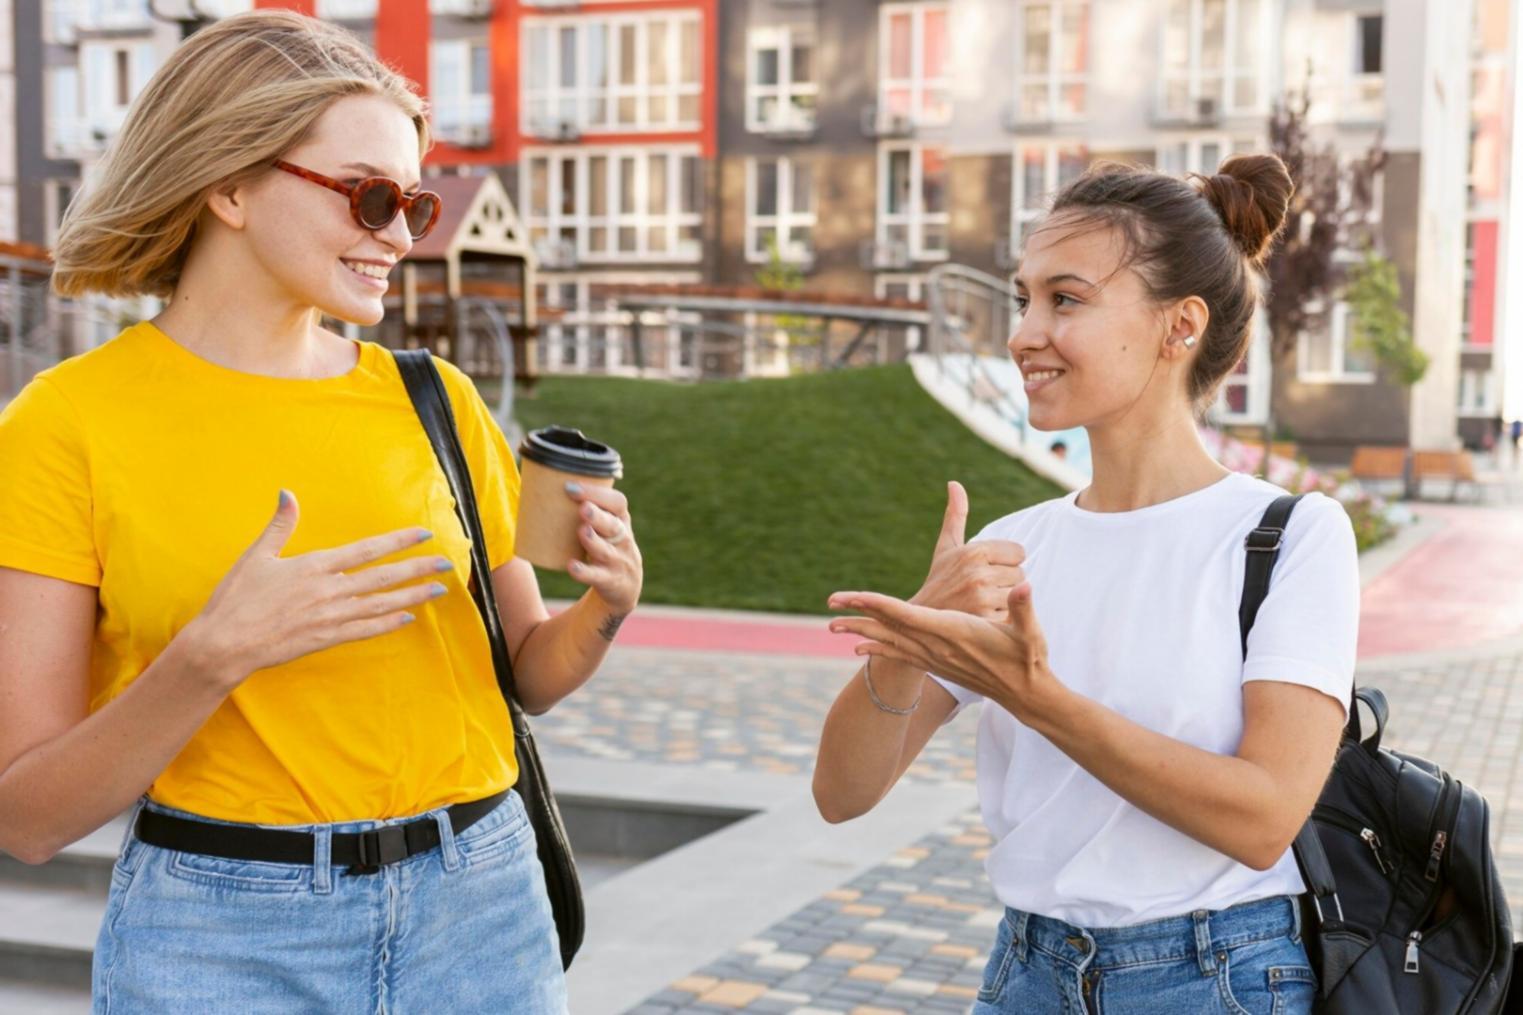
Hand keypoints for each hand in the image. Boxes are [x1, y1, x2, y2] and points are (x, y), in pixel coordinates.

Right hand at [182, 491, 451, 689]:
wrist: (224, 644)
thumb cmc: (236, 599)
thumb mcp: (256, 556)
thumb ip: (279, 525)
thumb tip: (287, 493)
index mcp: (315, 566)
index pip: (367, 549)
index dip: (398, 541)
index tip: (424, 535)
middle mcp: (330, 590)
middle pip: (383, 576)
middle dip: (417, 569)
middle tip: (448, 564)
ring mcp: (331, 616)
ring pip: (381, 604)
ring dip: (412, 596)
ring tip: (438, 590)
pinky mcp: (326, 639)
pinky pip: (366, 629)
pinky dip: (388, 623)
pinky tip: (407, 618)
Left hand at [564, 482, 641, 614]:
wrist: (625, 585)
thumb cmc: (605, 545)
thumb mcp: (604, 528)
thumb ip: (585, 512)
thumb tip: (536, 488)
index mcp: (620, 520)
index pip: (617, 502)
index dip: (597, 494)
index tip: (571, 487)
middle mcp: (623, 539)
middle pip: (613, 525)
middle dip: (598, 516)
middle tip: (583, 508)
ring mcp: (618, 561)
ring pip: (606, 551)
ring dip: (593, 541)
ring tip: (582, 531)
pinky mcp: (610, 581)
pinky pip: (598, 576)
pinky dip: (585, 572)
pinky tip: (572, 566)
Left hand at [828, 583, 1056, 721]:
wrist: (1026, 695)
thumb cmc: (1029, 658)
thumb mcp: (1030, 631)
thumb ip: (1024, 607)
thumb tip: (1025, 585)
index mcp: (953, 631)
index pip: (907, 614)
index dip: (879, 603)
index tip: (853, 595)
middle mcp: (937, 646)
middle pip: (890, 625)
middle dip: (859, 612)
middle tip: (830, 600)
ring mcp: (935, 658)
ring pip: (890, 640)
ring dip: (862, 630)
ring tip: (833, 623)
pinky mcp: (937, 664)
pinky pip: (900, 654)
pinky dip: (878, 648)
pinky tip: (860, 648)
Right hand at [910, 481, 1027, 620]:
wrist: (921, 621)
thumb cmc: (938, 581)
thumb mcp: (946, 548)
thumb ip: (955, 515)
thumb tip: (954, 483)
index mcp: (974, 551)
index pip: (1019, 552)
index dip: (1006, 561)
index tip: (987, 570)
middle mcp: (979, 572)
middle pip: (1021, 573)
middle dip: (1005, 581)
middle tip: (982, 589)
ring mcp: (982, 598)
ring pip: (1018, 594)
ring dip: (1005, 599)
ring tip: (982, 603)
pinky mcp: (986, 621)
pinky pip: (1012, 614)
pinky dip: (1002, 618)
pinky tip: (983, 618)